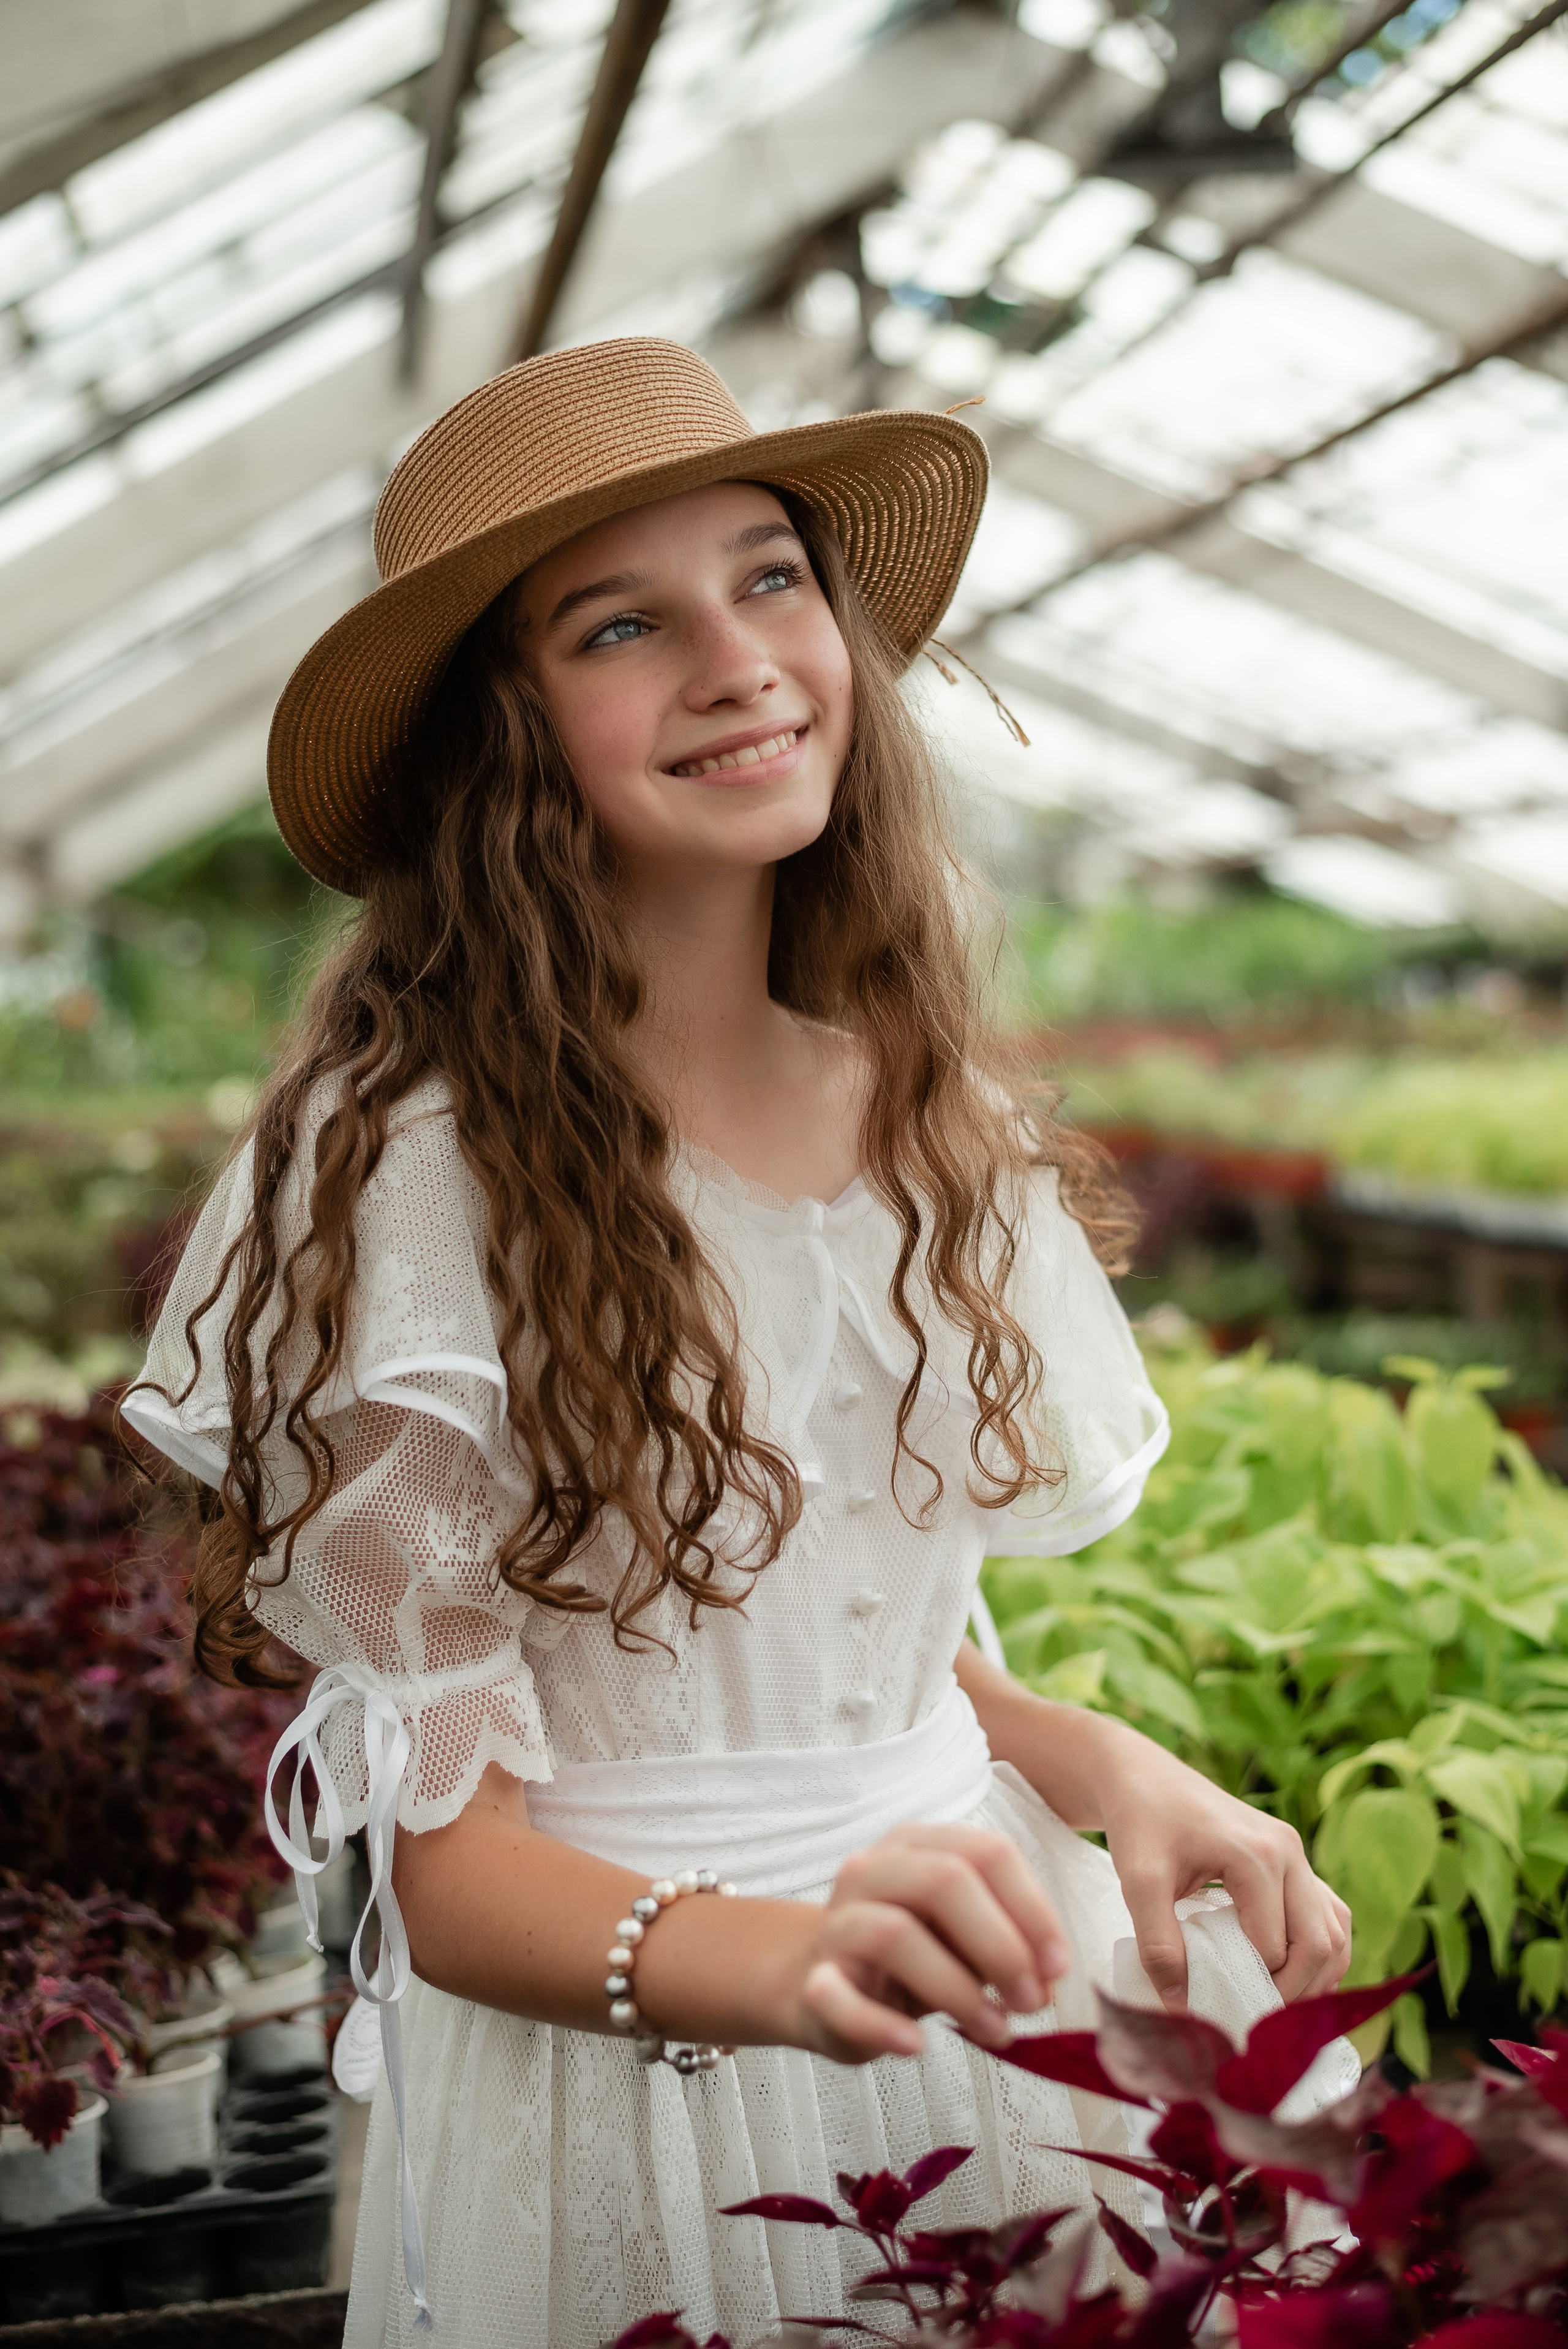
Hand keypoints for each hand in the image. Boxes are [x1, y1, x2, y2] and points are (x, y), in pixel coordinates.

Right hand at [777, 1822, 1070, 2064]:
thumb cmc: (912, 1958)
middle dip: (1001, 1945)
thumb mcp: (963, 1939)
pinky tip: (916, 2047)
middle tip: (1032, 2001)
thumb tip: (1050, 1977)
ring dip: (957, 1989)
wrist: (819, 1986)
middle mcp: (873, 1869)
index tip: (1059, 1966)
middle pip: (943, 1880)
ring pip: (894, 1934)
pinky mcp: (811, 1982)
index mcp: (919, 1845)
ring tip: (995, 2032)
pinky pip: (837, 1998)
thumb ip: (1006, 1943)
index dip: (1033, 1909)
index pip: (987, 1851)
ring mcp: (837, 1923)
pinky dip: (882, 2025)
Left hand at [1098, 1741, 1350, 2009]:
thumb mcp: (1138, 1882)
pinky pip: (1328, 1912)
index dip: (1252, 1987)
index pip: (1274, 1947)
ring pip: (1334, 1930)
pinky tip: (1292, 1973)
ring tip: (1274, 2001)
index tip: (1221, 2012)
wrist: (1142, 1776)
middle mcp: (1289, 1852)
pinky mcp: (1292, 1859)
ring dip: (1316, 1973)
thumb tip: (1180, 2007)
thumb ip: (1157, 1944)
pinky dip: (1320, 1949)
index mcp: (1258, 1856)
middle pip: (1319, 1943)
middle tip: (1254, 2018)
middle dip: (1294, 1991)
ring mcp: (1296, 1854)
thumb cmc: (1140, 1822)